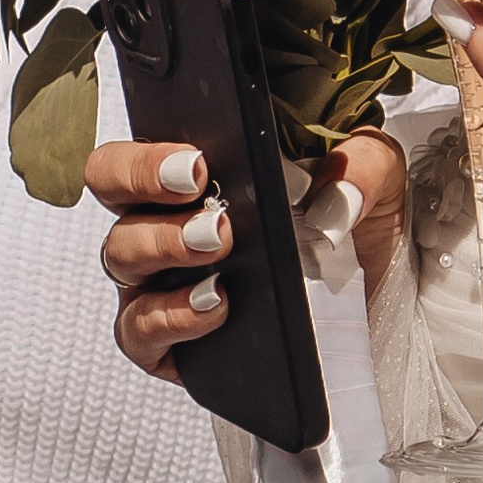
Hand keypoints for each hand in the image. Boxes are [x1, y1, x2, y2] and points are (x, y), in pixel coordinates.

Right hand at [83, 130, 407, 385]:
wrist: (371, 312)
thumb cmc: (350, 231)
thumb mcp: (373, 181)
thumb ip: (365, 165)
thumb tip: (338, 193)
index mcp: (194, 168)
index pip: (140, 143)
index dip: (152, 151)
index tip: (200, 163)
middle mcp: (161, 216)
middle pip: (109, 184)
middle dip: (143, 182)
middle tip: (205, 195)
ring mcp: (157, 278)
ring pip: (121, 255)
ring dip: (164, 246)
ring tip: (217, 248)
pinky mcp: (166, 339)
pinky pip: (139, 331)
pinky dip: (171, 317)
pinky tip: (216, 306)